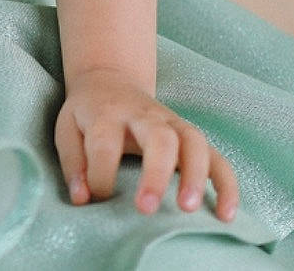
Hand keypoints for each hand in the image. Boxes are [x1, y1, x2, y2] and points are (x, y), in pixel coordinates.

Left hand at [54, 67, 238, 220]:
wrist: (110, 80)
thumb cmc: (88, 113)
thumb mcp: (67, 128)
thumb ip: (73, 163)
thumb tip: (82, 199)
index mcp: (108, 113)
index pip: (105, 144)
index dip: (100, 175)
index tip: (96, 196)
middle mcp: (144, 116)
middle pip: (159, 137)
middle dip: (156, 174)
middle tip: (146, 208)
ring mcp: (172, 123)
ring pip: (194, 142)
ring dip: (195, 176)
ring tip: (187, 209)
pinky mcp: (190, 136)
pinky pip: (217, 157)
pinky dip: (226, 184)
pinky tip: (225, 214)